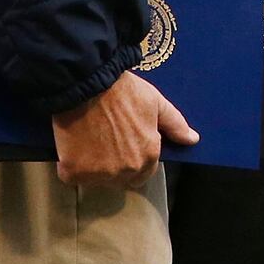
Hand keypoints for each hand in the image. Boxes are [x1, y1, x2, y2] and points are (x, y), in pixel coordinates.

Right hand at [51, 70, 194, 188]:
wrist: (87, 84)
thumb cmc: (123, 92)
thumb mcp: (156, 103)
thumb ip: (175, 125)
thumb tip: (192, 140)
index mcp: (147, 157)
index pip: (143, 174)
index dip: (135, 160)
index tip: (124, 145)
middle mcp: (124, 171)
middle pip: (119, 180)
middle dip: (115, 166)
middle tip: (105, 141)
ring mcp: (97, 174)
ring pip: (96, 179)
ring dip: (93, 167)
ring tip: (89, 139)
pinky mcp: (73, 172)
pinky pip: (71, 176)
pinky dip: (70, 164)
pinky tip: (73, 144)